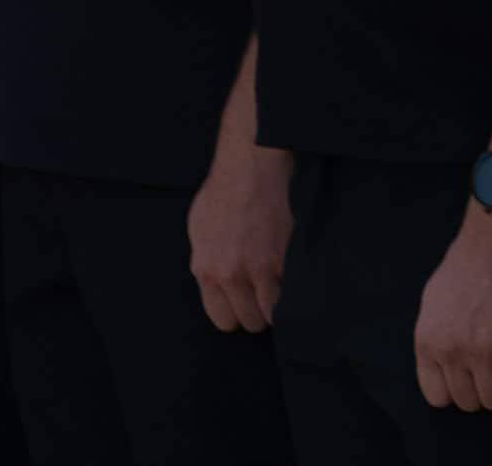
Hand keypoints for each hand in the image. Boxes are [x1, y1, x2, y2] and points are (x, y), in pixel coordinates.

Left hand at [186, 137, 291, 332]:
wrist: (249, 170)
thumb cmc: (223, 194)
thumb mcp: (199, 231)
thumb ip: (207, 261)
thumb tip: (213, 279)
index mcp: (205, 270)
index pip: (222, 318)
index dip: (238, 314)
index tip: (248, 306)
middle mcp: (227, 276)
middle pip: (247, 320)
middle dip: (259, 313)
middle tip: (267, 297)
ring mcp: (255, 270)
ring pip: (270, 314)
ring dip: (277, 306)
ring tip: (282, 289)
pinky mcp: (279, 260)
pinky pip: (288, 294)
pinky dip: (292, 291)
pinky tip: (291, 277)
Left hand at [414, 207, 491, 412]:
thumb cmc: (470, 261)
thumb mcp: (434, 300)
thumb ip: (436, 336)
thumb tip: (444, 364)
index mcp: (428, 341)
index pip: (438, 397)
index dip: (461, 388)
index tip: (476, 374)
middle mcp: (451, 351)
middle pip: (470, 402)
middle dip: (487, 386)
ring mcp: (483, 351)